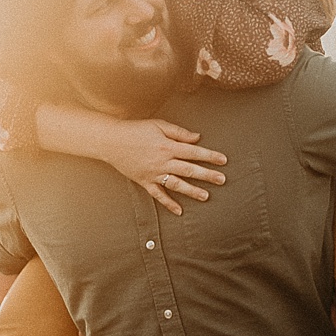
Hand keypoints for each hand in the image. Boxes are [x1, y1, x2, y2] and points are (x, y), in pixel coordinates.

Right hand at [104, 119, 227, 215]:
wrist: (112, 141)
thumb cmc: (136, 130)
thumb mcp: (159, 125)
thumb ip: (179, 133)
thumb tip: (197, 138)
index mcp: (168, 146)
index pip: (194, 152)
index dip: (210, 156)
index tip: (223, 161)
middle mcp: (163, 162)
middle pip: (189, 170)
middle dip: (207, 175)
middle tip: (222, 180)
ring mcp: (154, 174)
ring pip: (176, 184)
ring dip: (192, 191)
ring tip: (206, 196)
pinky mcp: (145, 182)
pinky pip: (158, 195)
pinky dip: (168, 204)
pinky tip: (179, 210)